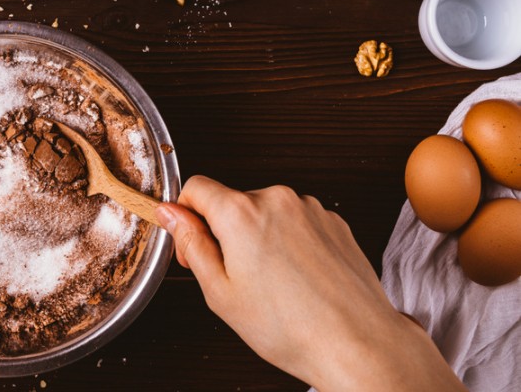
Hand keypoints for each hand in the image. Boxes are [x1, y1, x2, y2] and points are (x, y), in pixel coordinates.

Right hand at [155, 176, 465, 391]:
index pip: (195, 187)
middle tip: (235, 278)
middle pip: (232, 202)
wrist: (358, 343)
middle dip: (225, 232)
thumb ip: (190, 244)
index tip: (192, 242)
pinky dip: (290, 242)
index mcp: (241, 213)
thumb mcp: (220, 292)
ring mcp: (309, 207)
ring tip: (274, 284)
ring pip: (265, 212)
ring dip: (259, 237)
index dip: (186, 215)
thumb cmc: (291, 327)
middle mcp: (276, 199)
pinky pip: (296, 221)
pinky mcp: (333, 221)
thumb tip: (171, 214)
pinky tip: (298, 279)